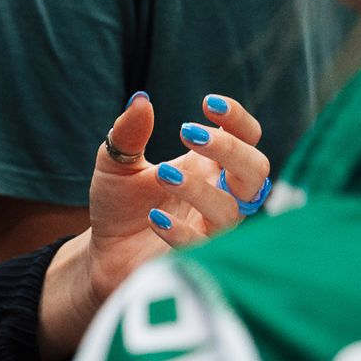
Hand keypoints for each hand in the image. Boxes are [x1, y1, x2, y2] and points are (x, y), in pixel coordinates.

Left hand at [38, 93, 268, 359]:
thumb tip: (141, 99)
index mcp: (208, 167)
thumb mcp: (115, 162)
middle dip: (229, 148)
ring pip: (232, 210)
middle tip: (186, 132)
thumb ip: (128, 133)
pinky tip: (154, 217)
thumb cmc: (119, 204)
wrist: (103, 253)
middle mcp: (220, 196)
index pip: (246, 138)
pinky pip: (205, 247)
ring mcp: (212, 230)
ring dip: (200, 189)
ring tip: (162, 174)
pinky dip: (182, 231)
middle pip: (256, 170)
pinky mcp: (197, 260)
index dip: (238, 119)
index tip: (207, 103)